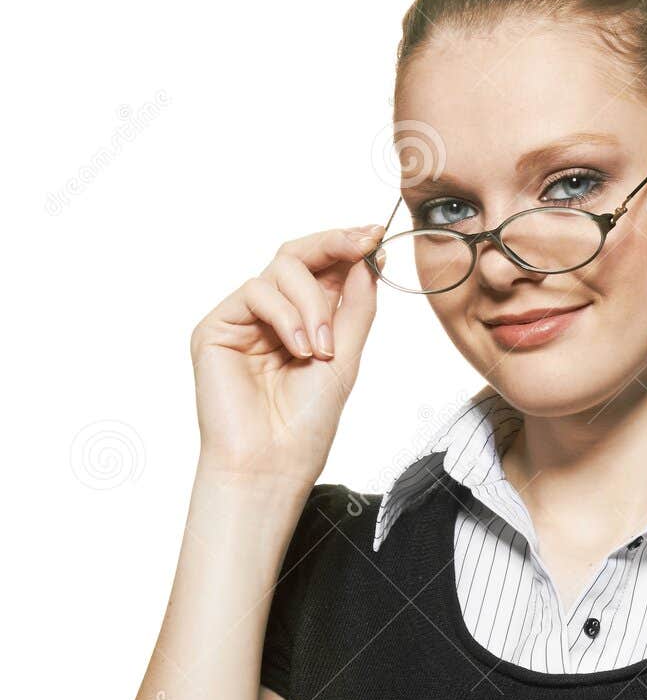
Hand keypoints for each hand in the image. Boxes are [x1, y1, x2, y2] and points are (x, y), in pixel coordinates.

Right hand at [190, 226, 383, 485]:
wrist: (273, 464)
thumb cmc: (306, 426)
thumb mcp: (346, 358)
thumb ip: (356, 307)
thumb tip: (367, 259)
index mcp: (307, 322)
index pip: (324, 269)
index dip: (348, 247)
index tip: (376, 236)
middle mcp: (274, 316)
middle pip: (298, 256)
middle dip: (333, 245)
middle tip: (362, 244)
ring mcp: (244, 319)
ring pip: (281, 271)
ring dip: (312, 304)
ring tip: (322, 349)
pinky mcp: (217, 327)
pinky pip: (256, 293)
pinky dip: (287, 316)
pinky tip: (300, 350)